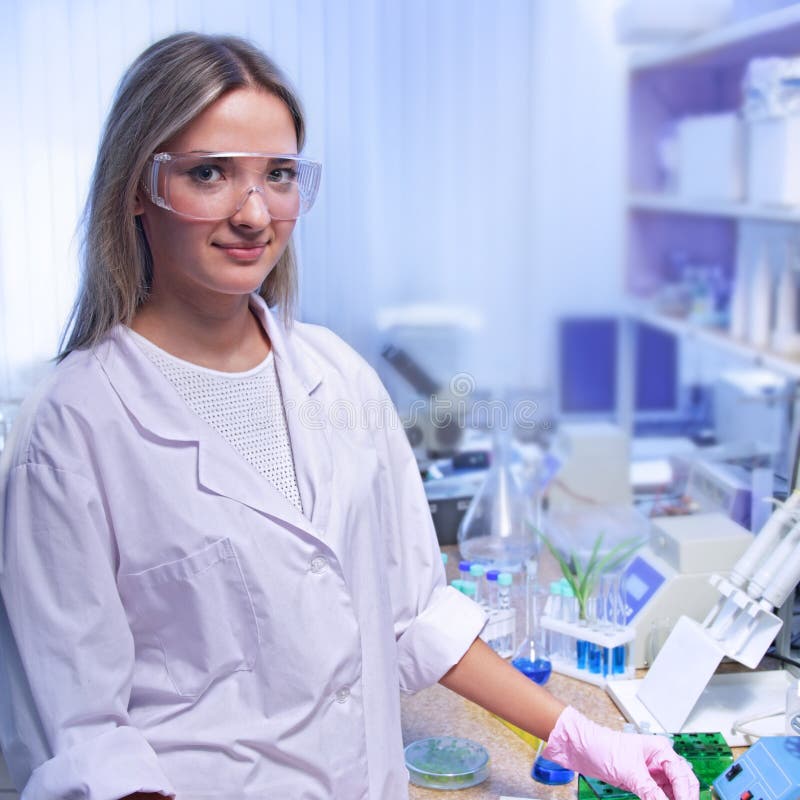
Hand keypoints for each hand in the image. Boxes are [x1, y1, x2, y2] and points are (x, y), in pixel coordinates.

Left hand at [542, 706, 698, 799]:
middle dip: (685, 798)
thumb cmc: (602, 746)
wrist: (581, 748)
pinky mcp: (643, 783)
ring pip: (673, 793)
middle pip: (683, 785)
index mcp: (661, 750)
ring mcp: (652, 773)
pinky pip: (659, 797)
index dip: (686, 796)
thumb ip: (651, 792)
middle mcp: (660, 761)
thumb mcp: (630, 771)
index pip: (683, 777)